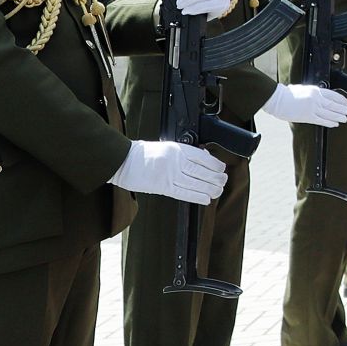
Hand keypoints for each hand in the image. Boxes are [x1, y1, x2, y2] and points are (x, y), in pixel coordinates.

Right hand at [110, 140, 226, 204]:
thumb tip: (202, 159)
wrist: (123, 161)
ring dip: (210, 188)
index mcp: (177, 149)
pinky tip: (206, 198)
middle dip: (215, 177)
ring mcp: (169, 174)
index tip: (221, 168)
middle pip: (201, 171)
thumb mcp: (166, 147)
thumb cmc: (143, 154)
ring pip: (195, 183)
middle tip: (223, 181)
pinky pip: (183, 193)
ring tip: (218, 191)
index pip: (202, 156)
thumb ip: (183, 153)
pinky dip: (197, 196)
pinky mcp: (162, 187)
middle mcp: (175, 161)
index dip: (214, 164)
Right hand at [262, 83, 346, 125]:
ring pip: (329, 113)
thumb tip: (320, 96)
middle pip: (333, 105)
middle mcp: (316, 99)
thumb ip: (313, 93)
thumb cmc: (287, 94)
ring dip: (338, 116)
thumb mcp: (303, 89)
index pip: (332, 95)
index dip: (341, 99)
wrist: (277, 99)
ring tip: (344, 118)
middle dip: (342, 109)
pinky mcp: (307, 117)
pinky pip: (322, 121)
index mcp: (315, 90)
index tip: (345, 102)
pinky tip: (335, 124)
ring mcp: (312, 108)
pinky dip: (329, 122)